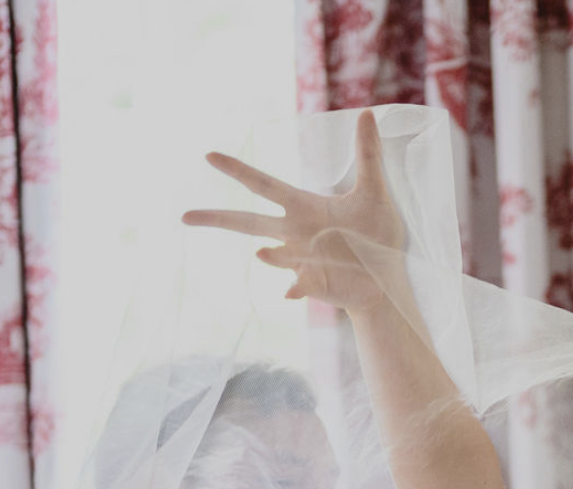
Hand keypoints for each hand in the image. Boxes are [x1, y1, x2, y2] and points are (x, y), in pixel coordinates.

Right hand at [182, 110, 404, 312]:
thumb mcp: (375, 192)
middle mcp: (295, 234)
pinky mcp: (315, 284)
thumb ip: (369, 155)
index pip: (264, 185)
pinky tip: (289, 292)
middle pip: (249, 223)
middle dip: (218, 218)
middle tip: (184, 216)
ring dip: (269, 255)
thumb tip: (367, 112)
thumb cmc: (377, 235)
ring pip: (273, 255)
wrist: (387, 278)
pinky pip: (299, 286)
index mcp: (303, 208)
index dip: (237, 170)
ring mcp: (302, 262)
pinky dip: (293, 287)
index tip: (208, 156)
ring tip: (261, 253)